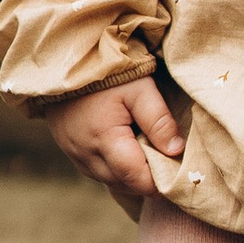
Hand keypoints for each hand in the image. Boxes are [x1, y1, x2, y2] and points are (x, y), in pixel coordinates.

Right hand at [45, 70, 185, 199]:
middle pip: (122, 183)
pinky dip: (112, 167)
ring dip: (128, 175)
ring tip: (144, 155)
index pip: (136, 178)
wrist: (67, 59)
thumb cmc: (108, 71)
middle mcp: (85, 153)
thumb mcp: (140, 88)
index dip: (158, 183)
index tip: (175, 176)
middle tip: (164, 165)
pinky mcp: (68, 148)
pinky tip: (123, 150)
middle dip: (144, 180)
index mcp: (105, 140)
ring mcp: (73, 153)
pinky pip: (94, 170)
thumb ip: (158, 120)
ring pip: (107, 179)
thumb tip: (176, 151)